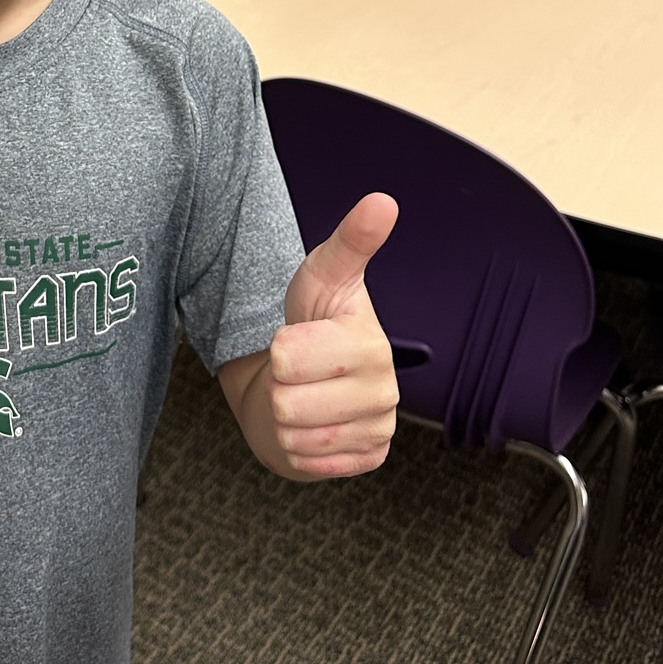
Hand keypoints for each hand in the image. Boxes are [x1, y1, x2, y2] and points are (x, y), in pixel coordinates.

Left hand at [267, 192, 398, 478]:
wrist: (312, 379)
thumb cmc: (315, 320)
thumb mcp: (321, 276)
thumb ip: (350, 241)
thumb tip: (382, 200)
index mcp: (371, 344)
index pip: (286, 358)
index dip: (278, 347)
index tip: (297, 337)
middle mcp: (384, 392)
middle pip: (286, 402)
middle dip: (280, 385)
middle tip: (298, 371)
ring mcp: (378, 431)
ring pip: (292, 436)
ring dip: (284, 417)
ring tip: (304, 394)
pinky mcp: (367, 461)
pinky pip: (304, 463)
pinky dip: (296, 446)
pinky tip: (313, 424)